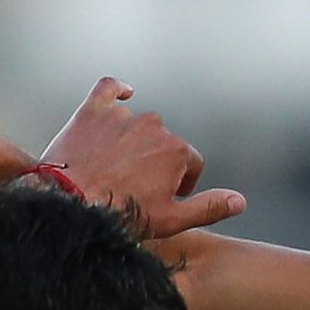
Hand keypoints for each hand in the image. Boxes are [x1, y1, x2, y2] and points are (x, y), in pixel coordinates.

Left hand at [33, 78, 246, 242]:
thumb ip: (209, 207)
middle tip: (136, 187)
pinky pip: (108, 89)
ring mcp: (122, 116)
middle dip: (155, 163)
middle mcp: (154, 126)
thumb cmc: (121, 215)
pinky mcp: (93, 112)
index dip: (181, 182)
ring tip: (114, 167)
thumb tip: (240, 201)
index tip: (166, 197)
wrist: (69, 206)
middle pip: (163, 143)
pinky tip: (124, 91)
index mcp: (176, 151)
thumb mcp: (172, 220)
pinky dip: (117, 89)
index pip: (190, 162)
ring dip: (133, 140)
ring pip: (137, 124)